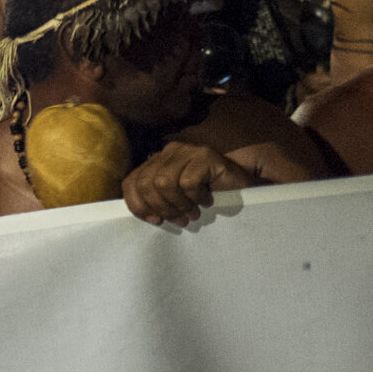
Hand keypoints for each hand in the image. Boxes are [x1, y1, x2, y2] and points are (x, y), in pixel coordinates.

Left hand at [123, 142, 253, 226]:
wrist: (241, 188)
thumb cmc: (206, 198)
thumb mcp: (175, 202)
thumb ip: (157, 202)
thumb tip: (145, 216)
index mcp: (156, 163)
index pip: (131, 182)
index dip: (137, 205)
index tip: (155, 221)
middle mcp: (168, 152)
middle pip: (146, 183)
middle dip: (160, 208)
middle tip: (179, 220)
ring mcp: (186, 151)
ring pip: (164, 183)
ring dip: (178, 205)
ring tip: (192, 213)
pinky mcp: (205, 154)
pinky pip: (187, 182)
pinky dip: (195, 197)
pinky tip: (206, 201)